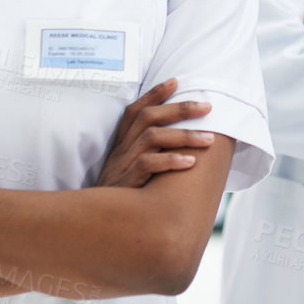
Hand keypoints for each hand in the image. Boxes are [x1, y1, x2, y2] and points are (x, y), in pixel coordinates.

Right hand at [96, 78, 217, 187]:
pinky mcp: (126, 182)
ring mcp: (122, 165)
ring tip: (210, 139)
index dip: (154, 94)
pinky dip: (170, 160)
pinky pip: (147, 164)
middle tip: (208, 106)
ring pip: (151, 137)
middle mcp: (121, 150)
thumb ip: (149, 155)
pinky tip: (190, 162)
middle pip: (148, 117)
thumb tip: (183, 144)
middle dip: (179, 109)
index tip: (176, 81)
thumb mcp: (129, 171)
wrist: (93, 222)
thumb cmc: (121, 196)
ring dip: (184, 135)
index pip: (135, 111)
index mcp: (122, 144)